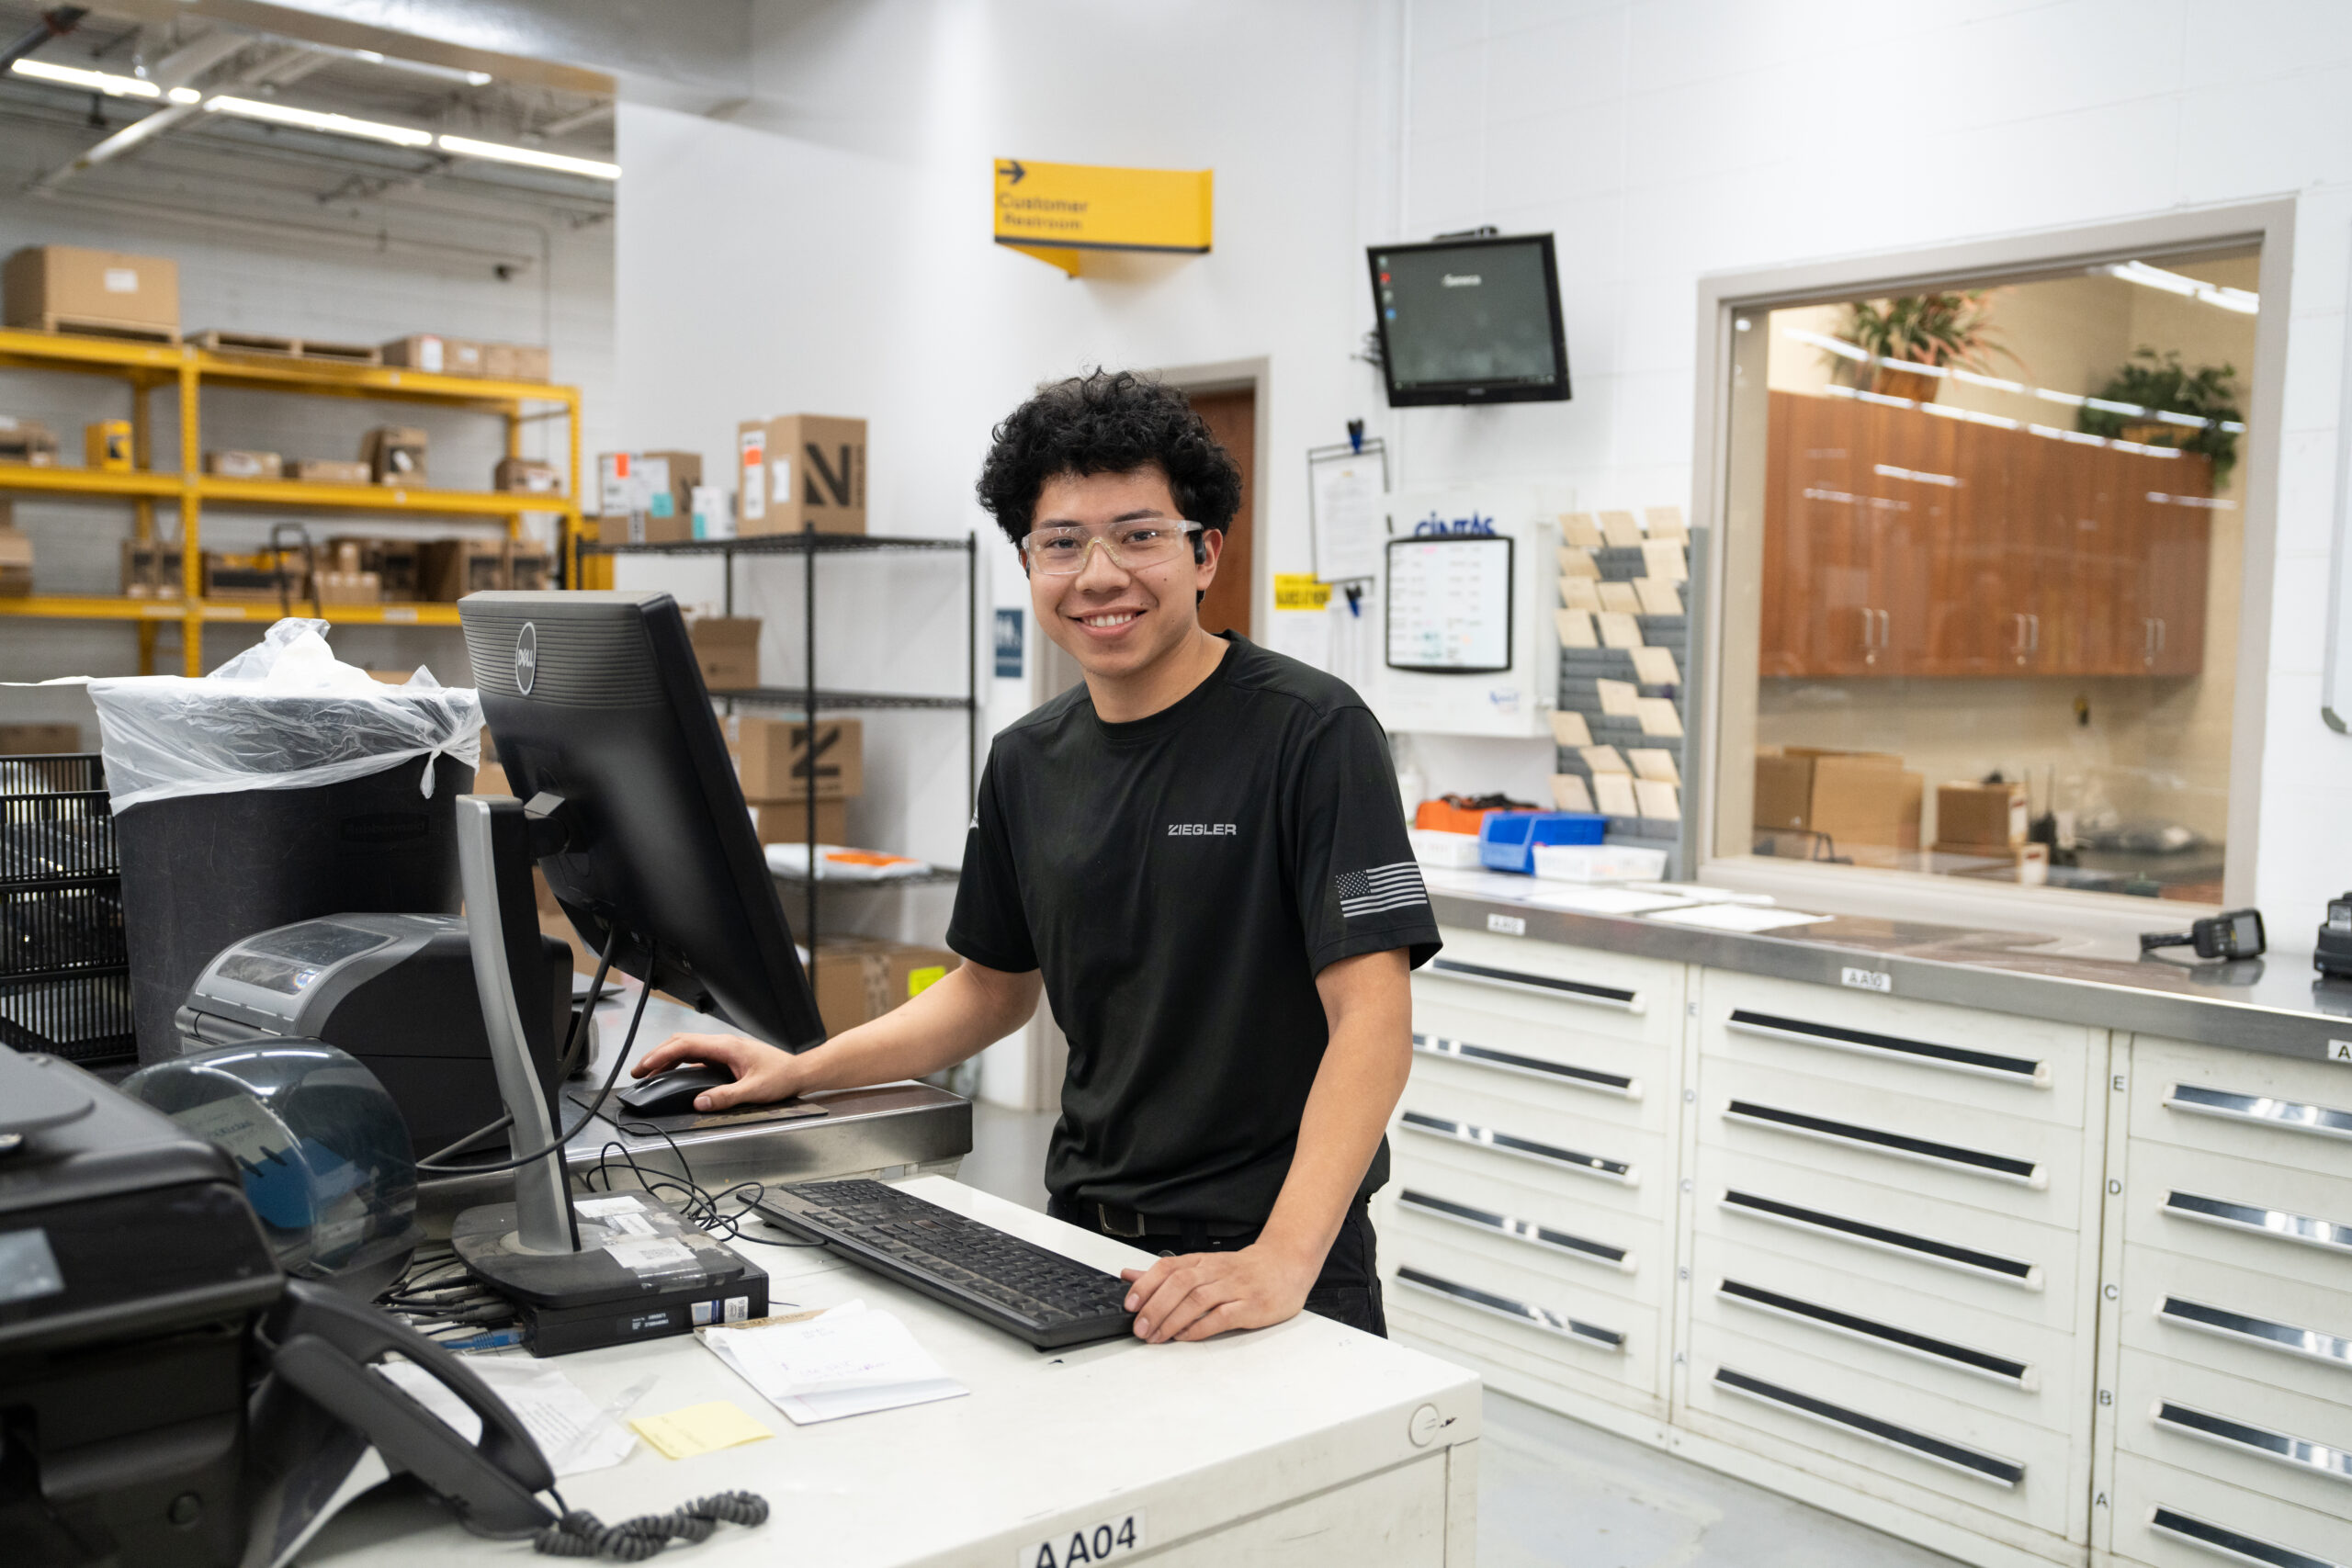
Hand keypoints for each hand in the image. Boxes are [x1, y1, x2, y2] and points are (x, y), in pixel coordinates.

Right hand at [628, 1032, 803, 1112]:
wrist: (799, 1071)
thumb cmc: (782, 1076)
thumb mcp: (754, 1090)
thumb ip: (726, 1097)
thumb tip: (700, 1103)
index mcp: (726, 1047)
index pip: (684, 1046)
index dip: (660, 1055)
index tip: (644, 1067)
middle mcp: (722, 1044)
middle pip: (681, 1043)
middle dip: (656, 1055)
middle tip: (638, 1072)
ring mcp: (723, 1050)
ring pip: (687, 1048)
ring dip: (666, 1059)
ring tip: (649, 1074)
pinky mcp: (726, 1057)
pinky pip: (696, 1056)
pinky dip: (679, 1063)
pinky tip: (672, 1075)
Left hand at [1117, 1243, 1319, 1343]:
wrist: (1285, 1265)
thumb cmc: (1240, 1270)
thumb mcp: (1201, 1266)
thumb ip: (1165, 1274)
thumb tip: (1129, 1276)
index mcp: (1201, 1261)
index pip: (1168, 1267)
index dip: (1146, 1285)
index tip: (1129, 1305)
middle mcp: (1215, 1271)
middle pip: (1180, 1284)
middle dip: (1155, 1307)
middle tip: (1140, 1328)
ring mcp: (1234, 1288)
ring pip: (1198, 1299)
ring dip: (1173, 1319)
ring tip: (1156, 1336)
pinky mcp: (1250, 1306)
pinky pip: (1222, 1316)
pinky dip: (1201, 1327)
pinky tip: (1186, 1336)